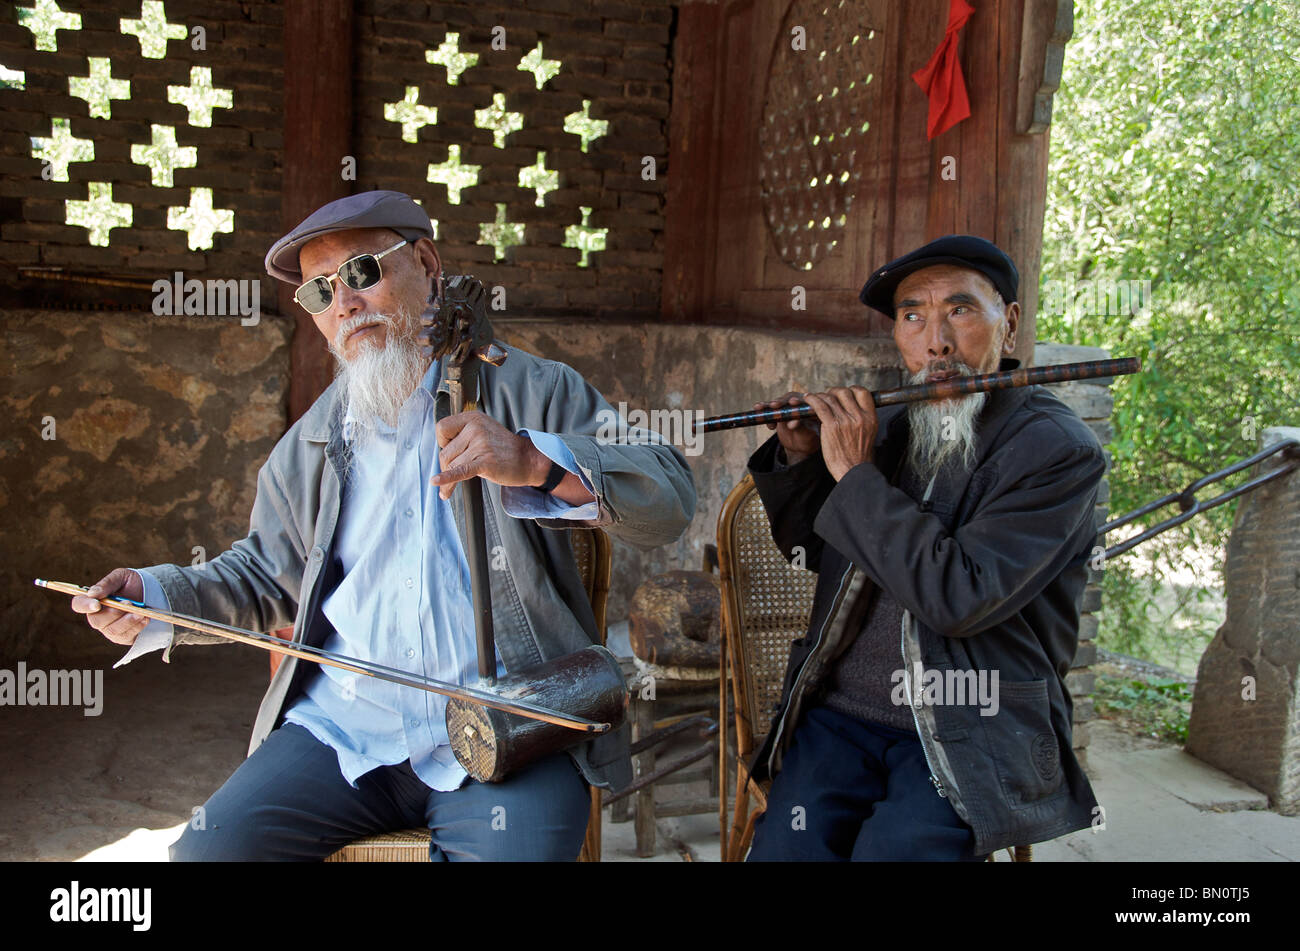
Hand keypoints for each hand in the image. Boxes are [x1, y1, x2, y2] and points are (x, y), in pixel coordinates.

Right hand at [71, 568, 146, 645]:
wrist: (151, 592)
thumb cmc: (131, 583)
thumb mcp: (121, 577)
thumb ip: (107, 584)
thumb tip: (92, 593)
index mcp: (92, 600)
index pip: (78, 604)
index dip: (84, 606)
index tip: (97, 604)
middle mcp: (97, 616)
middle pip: (96, 620)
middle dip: (113, 613)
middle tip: (129, 603)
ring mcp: (109, 628)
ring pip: (113, 630)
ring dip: (128, 621)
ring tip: (141, 612)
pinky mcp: (123, 637)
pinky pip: (126, 636)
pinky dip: (137, 627)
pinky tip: (145, 618)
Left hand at [431, 412, 555, 500]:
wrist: (528, 459)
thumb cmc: (503, 448)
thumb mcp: (483, 429)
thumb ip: (463, 434)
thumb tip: (441, 450)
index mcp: (473, 418)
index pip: (442, 428)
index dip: (443, 442)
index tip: (452, 450)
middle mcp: (475, 428)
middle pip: (445, 452)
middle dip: (448, 466)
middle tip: (456, 473)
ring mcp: (481, 444)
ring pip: (451, 465)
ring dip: (448, 481)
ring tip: (449, 489)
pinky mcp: (485, 462)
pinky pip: (460, 471)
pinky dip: (447, 479)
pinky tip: (437, 483)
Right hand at [756, 391, 821, 464]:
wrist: (798, 445)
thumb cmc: (807, 440)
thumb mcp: (806, 436)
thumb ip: (801, 428)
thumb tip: (792, 423)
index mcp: (813, 407)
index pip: (807, 401)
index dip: (799, 401)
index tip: (792, 402)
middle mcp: (801, 403)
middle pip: (791, 398)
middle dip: (781, 401)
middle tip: (774, 405)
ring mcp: (789, 406)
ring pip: (779, 403)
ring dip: (768, 405)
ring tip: (759, 407)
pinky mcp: (779, 410)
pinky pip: (771, 409)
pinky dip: (764, 411)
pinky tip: (759, 413)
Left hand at [800, 386, 877, 480]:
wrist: (853, 471)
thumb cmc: (858, 456)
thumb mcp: (868, 434)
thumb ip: (862, 420)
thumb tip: (852, 408)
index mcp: (871, 418)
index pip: (862, 392)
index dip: (851, 390)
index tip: (843, 395)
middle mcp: (859, 417)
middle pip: (844, 392)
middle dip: (834, 392)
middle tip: (827, 397)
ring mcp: (845, 421)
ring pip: (831, 398)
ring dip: (821, 396)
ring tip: (815, 398)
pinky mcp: (831, 426)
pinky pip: (820, 406)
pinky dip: (812, 399)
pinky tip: (808, 398)